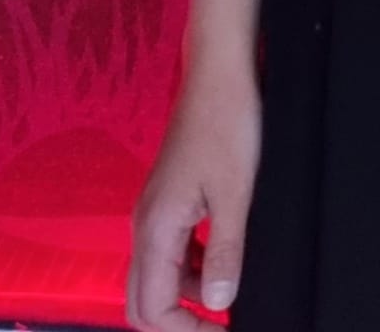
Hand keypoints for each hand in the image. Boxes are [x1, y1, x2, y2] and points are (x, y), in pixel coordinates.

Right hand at [129, 58, 260, 330]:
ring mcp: (154, 212)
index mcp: (155, 229)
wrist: (220, 73)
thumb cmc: (228, 123)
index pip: (152, 309)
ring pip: (158, 276)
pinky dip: (192, 267)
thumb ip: (225, 252)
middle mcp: (145, 226)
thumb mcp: (235, 192)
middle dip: (177, 322)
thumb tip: (221, 303)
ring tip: (228, 300)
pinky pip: (171, 249)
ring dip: (187, 295)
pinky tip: (223, 261)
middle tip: (219, 327)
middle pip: (143, 300)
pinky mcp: (168, 198)